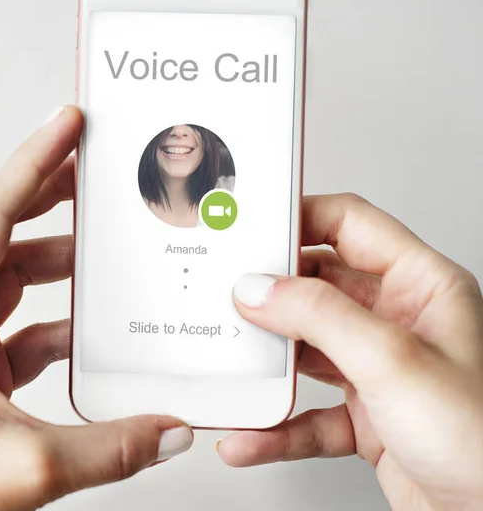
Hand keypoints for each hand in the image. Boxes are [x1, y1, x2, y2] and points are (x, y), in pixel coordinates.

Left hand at [0, 106, 191, 510]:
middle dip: (48, 192)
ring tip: (102, 246)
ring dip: (58, 257)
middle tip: (91, 167)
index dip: (32, 162)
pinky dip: (58, 315)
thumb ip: (107, 449)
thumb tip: (168, 430)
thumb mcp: (18, 472)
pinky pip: (20, 318)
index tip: (66, 125)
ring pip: (10, 269)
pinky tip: (91, 324)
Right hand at [218, 194, 482, 510]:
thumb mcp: (394, 363)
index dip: (302, 218)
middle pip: (319, 284)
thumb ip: (321, 318)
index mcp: (422, 285)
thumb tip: (260, 289)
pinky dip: (277, 425)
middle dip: (273, 293)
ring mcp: (378, 367)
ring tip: (234, 360)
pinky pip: (308, 410)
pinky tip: (251, 434)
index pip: (350, 224)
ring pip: (307, 347)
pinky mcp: (364, 414)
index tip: (256, 225)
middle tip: (230, 292)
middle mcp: (398, 321)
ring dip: (269, 361)